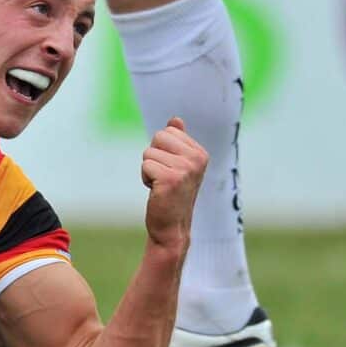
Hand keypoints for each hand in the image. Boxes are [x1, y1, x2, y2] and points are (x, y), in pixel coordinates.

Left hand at [141, 117, 206, 250]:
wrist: (172, 226)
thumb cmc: (173, 193)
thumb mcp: (178, 164)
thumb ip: (177, 141)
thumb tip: (176, 119)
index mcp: (200, 153)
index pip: (168, 130)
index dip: (161, 149)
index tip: (171, 168)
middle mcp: (197, 159)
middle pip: (158, 137)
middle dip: (153, 156)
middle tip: (164, 177)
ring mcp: (186, 169)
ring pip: (148, 153)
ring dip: (149, 169)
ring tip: (161, 185)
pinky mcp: (171, 179)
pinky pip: (145, 165)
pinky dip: (145, 178)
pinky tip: (157, 191)